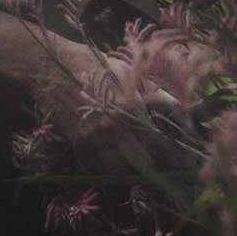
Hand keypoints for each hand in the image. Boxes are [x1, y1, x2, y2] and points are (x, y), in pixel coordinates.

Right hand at [49, 43, 177, 175]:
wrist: (49, 68)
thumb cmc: (91, 64)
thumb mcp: (126, 71)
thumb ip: (152, 92)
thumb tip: (179, 108)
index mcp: (130, 105)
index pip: (160, 138)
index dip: (177, 151)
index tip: (187, 160)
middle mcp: (113, 126)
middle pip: (143, 162)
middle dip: (159, 167)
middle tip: (170, 168)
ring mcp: (94, 138)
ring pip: (122, 170)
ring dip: (136, 171)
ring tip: (147, 167)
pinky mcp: (79, 145)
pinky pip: (101, 167)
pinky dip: (113, 168)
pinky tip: (121, 162)